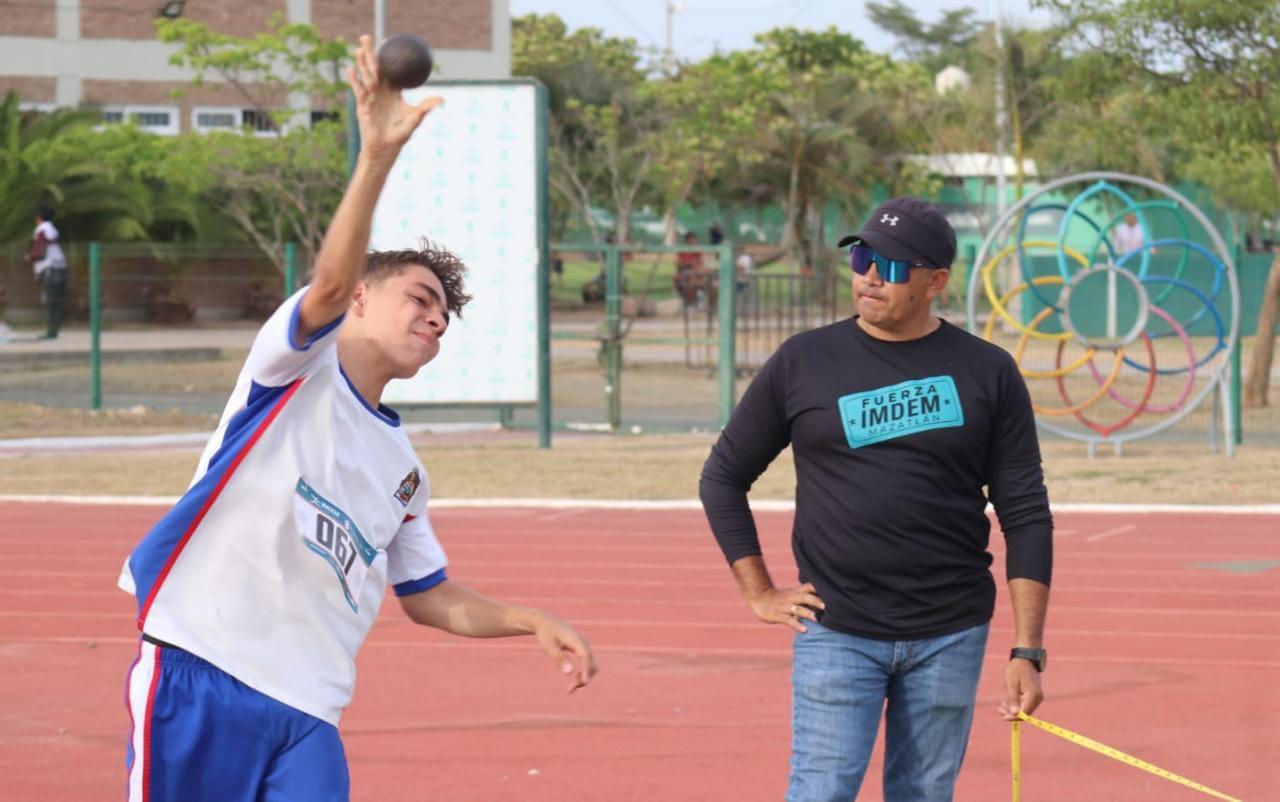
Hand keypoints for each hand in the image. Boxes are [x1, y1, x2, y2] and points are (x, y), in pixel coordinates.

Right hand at [347, 34, 441, 161]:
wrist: (385, 147)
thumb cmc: (400, 134)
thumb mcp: (414, 118)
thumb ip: (425, 107)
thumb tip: (441, 99)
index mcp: (393, 92)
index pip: (391, 70)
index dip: (389, 55)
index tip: (388, 40)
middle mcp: (381, 91)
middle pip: (375, 68)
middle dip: (371, 52)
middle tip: (368, 37)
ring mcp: (371, 97)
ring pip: (365, 76)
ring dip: (362, 62)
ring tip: (359, 49)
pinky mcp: (362, 105)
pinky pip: (358, 90)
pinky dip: (355, 80)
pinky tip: (351, 69)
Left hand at [532, 611, 597, 692]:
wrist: (546, 622)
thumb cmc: (546, 633)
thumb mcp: (548, 646)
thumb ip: (559, 659)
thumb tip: (569, 673)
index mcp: (575, 639)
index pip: (585, 655)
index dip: (587, 669)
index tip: (585, 682)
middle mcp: (583, 642)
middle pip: (591, 662)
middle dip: (584, 677)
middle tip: (570, 689)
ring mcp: (584, 645)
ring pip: (591, 664)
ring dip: (584, 677)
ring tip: (570, 689)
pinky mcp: (582, 649)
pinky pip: (587, 663)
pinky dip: (583, 673)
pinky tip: (574, 681)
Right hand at [747, 583, 823, 632]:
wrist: (760, 599)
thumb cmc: (780, 599)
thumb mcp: (792, 594)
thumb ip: (806, 597)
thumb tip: (825, 602)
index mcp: (795, 592)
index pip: (808, 587)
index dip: (817, 588)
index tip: (829, 591)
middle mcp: (790, 598)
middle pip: (803, 597)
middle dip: (814, 601)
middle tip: (825, 606)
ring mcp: (783, 606)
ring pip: (796, 609)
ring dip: (807, 613)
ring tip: (817, 619)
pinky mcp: (777, 615)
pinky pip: (788, 620)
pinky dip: (796, 624)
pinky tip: (804, 630)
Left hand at [999, 658, 1043, 720]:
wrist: (1025, 658)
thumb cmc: (1017, 669)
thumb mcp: (1012, 684)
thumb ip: (1013, 699)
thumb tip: (1014, 714)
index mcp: (1034, 695)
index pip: (1025, 712)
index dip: (1014, 717)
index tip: (1003, 717)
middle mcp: (1037, 698)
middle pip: (1025, 712)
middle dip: (1012, 713)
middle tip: (999, 710)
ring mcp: (1036, 697)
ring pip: (1024, 708)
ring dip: (1012, 709)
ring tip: (1000, 706)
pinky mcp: (1032, 695)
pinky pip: (1024, 703)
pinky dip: (1015, 704)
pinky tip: (1005, 703)